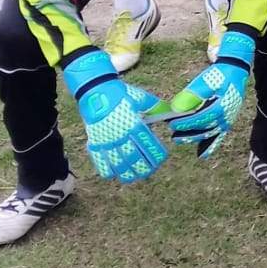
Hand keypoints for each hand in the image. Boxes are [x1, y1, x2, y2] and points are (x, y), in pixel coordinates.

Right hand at [62, 50, 168, 182]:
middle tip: (149, 172)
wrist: (95, 90)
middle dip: (143, 167)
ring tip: (134, 177)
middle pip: (133, 157)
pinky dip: (106, 169)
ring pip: (117, 162)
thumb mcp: (140, 98)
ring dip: (126, 172)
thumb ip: (155, 107)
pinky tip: (113, 175)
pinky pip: (100, 160)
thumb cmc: (120, 93)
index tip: (162, 158)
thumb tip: (171, 112)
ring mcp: (106, 140)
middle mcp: (120, 134)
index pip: (147, 143)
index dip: (155, 154)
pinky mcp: (95, 141)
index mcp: (133, 123)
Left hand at [165, 29, 254, 157]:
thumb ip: (192, 94)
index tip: (172, 124)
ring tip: (179, 139)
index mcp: (221, 105)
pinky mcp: (227, 122)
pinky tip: (202, 156)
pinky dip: (211, 146)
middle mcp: (226, 116)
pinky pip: (219, 137)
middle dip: (188, 132)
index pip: (200, 118)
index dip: (186, 123)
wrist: (235, 71)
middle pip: (204, 128)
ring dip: (194, 138)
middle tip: (173, 134)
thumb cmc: (219, 75)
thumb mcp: (205, 80)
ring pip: (209, 134)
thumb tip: (177, 108)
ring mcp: (227, 121)